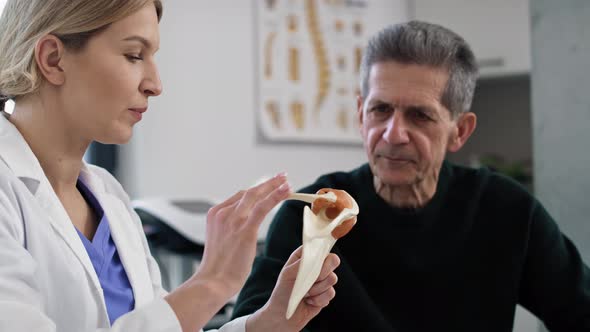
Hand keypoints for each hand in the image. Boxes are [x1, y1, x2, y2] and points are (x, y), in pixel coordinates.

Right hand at [195, 173, 290, 296]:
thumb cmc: (218, 268)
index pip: (239, 197)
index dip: (256, 190)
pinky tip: (286, 190)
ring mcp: (233, 219)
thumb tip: (244, 228)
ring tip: (286, 181)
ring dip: (274, 186)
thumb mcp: (221, 241)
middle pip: (248, 192)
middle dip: (267, 184)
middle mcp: (223, 213)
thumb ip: (231, 229)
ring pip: (257, 196)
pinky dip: (276, 196)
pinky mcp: (245, 229)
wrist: (212, 282)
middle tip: (281, 177)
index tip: (268, 187)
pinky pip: (263, 207)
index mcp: (215, 214)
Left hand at [246, 246, 339, 331]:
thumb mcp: (288, 274)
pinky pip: (331, 293)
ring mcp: (322, 280)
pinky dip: (319, 299)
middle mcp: (315, 267)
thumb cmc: (282, 292)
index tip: (318, 261)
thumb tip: (317, 256)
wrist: (283, 316)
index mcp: (305, 258)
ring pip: (332, 278)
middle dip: (322, 273)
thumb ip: (303, 264)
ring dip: (317, 289)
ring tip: (306, 294)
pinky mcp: (326, 293)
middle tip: (311, 280)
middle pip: (332, 261)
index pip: (320, 247)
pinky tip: (309, 301)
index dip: (322, 252)